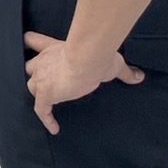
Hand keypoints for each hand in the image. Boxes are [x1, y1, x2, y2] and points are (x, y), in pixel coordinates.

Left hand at [23, 31, 144, 133]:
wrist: (87, 60)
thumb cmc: (96, 54)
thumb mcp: (112, 62)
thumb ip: (124, 70)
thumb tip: (138, 75)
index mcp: (53, 48)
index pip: (33, 40)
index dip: (31, 43)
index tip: (29, 46)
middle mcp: (43, 61)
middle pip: (29, 66)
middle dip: (35, 72)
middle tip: (45, 80)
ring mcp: (42, 78)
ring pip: (31, 86)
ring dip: (37, 92)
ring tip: (46, 102)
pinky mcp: (45, 94)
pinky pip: (41, 110)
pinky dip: (45, 118)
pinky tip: (53, 127)